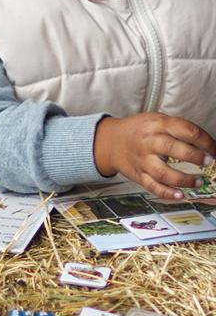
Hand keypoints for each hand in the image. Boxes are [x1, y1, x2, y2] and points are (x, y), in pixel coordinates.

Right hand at [94, 113, 215, 198]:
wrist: (109, 141)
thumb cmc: (138, 131)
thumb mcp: (156, 120)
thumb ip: (177, 129)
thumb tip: (205, 145)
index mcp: (156, 125)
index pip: (184, 129)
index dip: (204, 140)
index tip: (213, 149)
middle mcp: (148, 142)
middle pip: (172, 148)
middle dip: (194, 156)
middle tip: (209, 161)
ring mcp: (142, 160)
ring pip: (163, 172)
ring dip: (184, 179)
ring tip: (198, 181)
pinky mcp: (138, 175)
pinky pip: (153, 186)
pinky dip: (167, 193)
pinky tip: (180, 195)